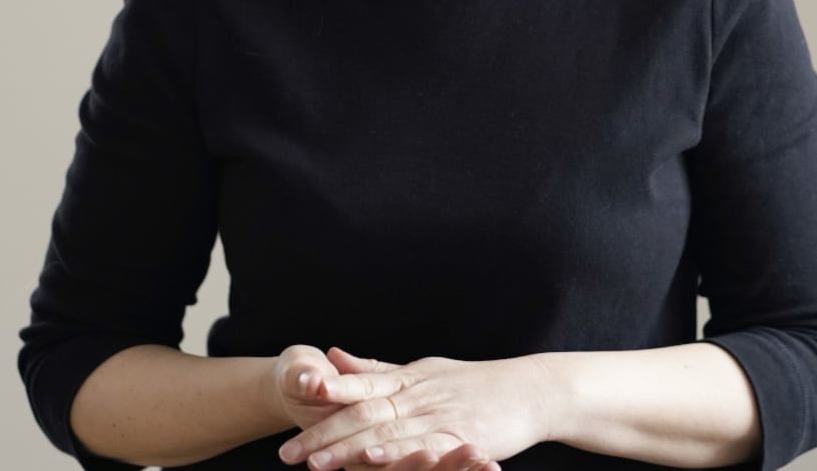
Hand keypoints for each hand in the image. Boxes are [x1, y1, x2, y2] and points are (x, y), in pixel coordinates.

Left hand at [277, 348, 548, 469]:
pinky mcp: (460, 436)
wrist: (529, 389)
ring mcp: (438, 416)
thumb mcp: (421, 371)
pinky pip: (424, 448)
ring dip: (349, 450)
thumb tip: (333, 357)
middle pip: (362, 416)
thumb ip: (377, 369)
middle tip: (287, 454)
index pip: (357, 388)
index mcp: (406, 380)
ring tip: (318, 463)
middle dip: (323, 436)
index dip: (324, 400)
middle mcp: (417, 396)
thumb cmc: (473, 382)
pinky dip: (398, 454)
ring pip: (386, 435)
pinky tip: (376, 460)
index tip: (291, 405)